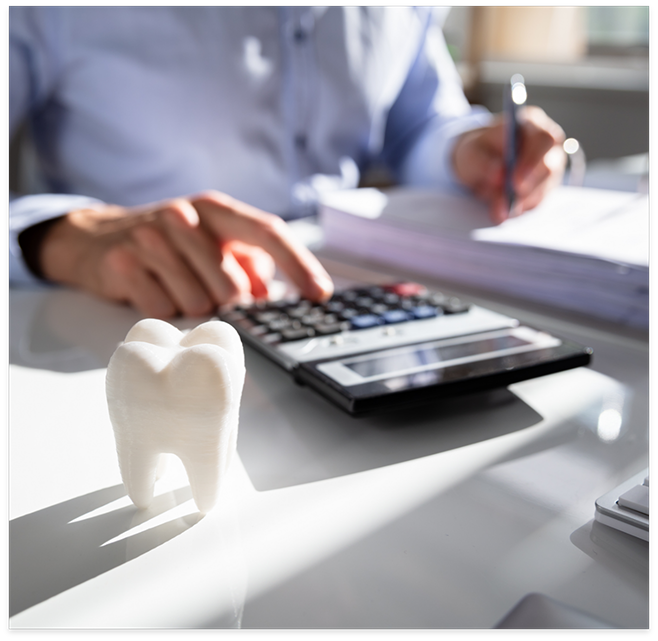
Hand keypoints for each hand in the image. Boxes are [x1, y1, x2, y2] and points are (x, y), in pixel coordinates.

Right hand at [38, 190, 333, 317]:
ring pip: (199, 304)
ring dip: (193, 307)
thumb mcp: (212, 242)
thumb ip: (248, 264)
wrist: (96, 238)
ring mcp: (151, 238)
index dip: (299, 265)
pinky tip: (152, 289)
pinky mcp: (123, 263)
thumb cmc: (170, 244)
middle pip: (232, 287)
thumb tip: (270, 296)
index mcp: (216, 209)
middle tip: (205, 291)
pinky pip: (163, 310)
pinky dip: (164, 310)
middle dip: (227, 303)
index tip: (321, 294)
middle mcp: (185, 217)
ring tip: (174, 285)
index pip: (268, 232)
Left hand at [452, 106, 566, 223]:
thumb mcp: (470, 152)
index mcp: (531, 124)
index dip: (532, 162)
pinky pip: (536, 202)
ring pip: (544, 188)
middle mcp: (547, 145)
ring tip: (497, 210)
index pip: (544, 140)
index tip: (515, 182)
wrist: (478, 163)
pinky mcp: (544, 187)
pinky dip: (519, 209)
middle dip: (529, 187)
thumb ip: (482, 161)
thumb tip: (499, 175)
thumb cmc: (477, 151)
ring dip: (521, 202)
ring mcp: (550, 167)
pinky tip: (503, 211)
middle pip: (550, 167)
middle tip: (509, 203)